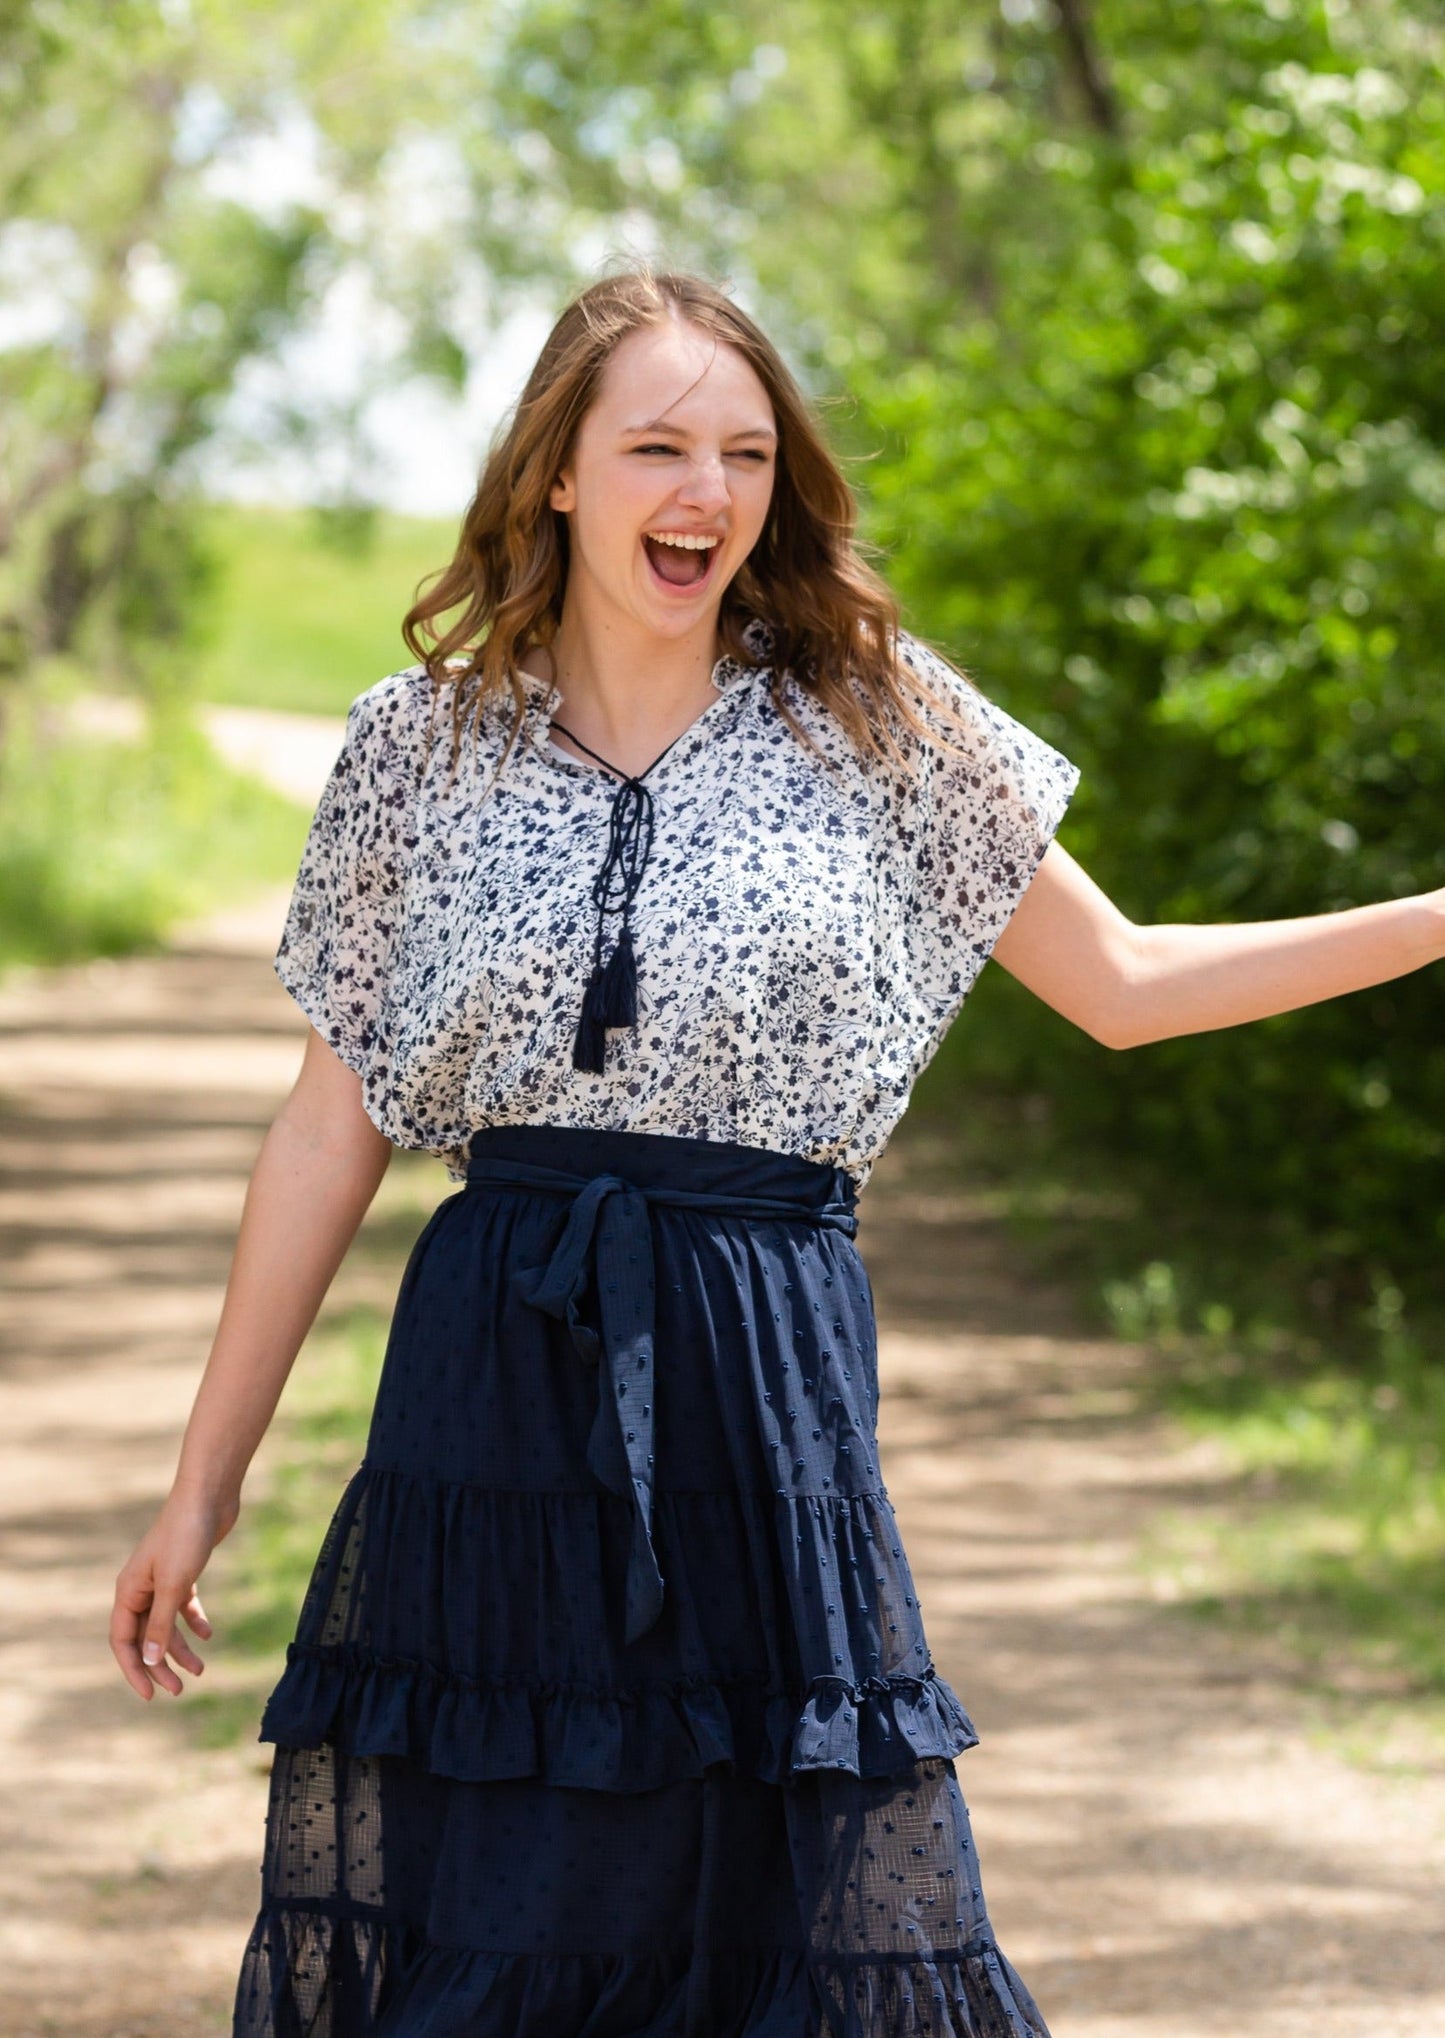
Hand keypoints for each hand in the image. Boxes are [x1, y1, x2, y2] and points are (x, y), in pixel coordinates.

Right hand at [110, 1488, 238, 1700]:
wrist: (208, 1497)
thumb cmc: (186, 1536)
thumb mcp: (173, 1585)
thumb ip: (160, 1624)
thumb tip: (150, 1661)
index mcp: (128, 1591)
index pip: (123, 1641)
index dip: (134, 1669)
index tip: (151, 1694)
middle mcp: (141, 1588)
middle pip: (145, 1637)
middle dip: (160, 1665)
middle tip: (178, 1690)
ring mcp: (162, 1579)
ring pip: (166, 1624)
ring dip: (180, 1648)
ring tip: (201, 1670)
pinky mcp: (183, 1571)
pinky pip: (183, 1605)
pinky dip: (194, 1621)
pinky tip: (208, 1635)